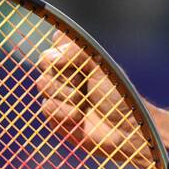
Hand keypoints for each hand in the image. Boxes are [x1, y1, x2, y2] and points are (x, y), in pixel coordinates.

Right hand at [35, 30, 168, 156]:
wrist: (125, 127)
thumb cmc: (118, 94)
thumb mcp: (101, 65)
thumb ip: (76, 53)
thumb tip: (49, 57)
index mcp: (77, 57)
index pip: (57, 41)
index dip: (64, 50)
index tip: (83, 60)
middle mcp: (65, 73)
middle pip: (44, 61)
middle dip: (67, 74)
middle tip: (85, 83)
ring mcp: (58, 94)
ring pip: (43, 83)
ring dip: (67, 94)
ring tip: (84, 102)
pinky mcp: (55, 115)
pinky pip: (46, 106)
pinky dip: (65, 112)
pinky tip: (79, 117)